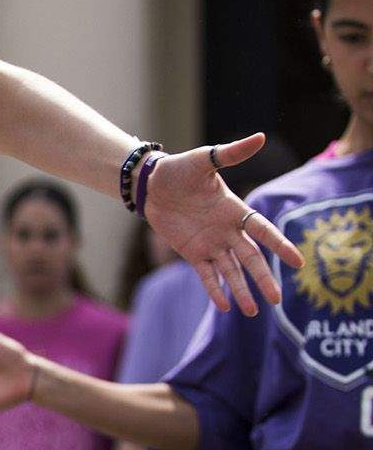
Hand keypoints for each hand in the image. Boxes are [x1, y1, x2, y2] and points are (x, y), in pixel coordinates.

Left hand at [145, 136, 302, 316]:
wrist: (152, 184)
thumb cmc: (180, 169)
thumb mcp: (205, 159)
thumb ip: (231, 153)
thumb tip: (261, 137)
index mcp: (235, 211)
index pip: (263, 231)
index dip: (279, 247)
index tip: (297, 263)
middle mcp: (227, 231)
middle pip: (250, 259)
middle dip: (263, 279)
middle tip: (277, 301)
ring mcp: (211, 245)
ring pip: (231, 271)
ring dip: (242, 290)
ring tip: (253, 312)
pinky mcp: (193, 254)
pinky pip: (206, 275)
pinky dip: (215, 290)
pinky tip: (224, 307)